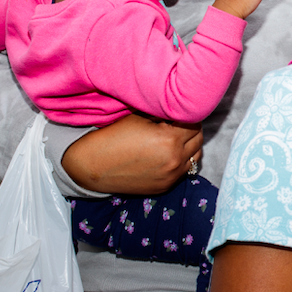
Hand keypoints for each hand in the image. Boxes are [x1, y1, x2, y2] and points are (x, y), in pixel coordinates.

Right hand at [62, 114, 202, 193]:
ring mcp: (172, 175)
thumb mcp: (140, 117)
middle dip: (191, 128)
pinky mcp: (166, 186)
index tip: (177, 112)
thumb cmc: (114, 137)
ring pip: (196, 156)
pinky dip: (182, 160)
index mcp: (169, 138)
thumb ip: (163, 112)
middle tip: (178, 123)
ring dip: (190, 145)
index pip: (193, 121)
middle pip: (198, 138)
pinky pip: (185, 170)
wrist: (93, 166)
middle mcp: (175, 158)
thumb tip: (178, 106)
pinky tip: (168, 153)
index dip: (186, 114)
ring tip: (176, 139)